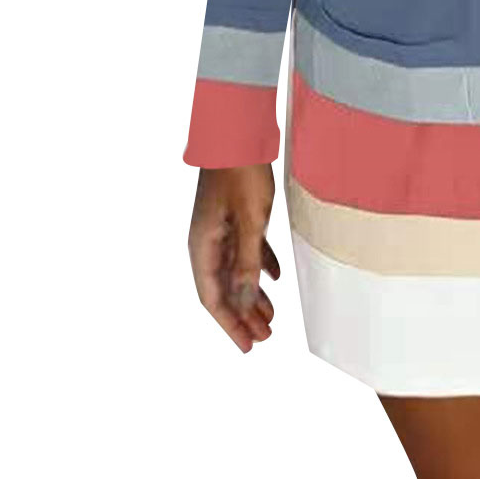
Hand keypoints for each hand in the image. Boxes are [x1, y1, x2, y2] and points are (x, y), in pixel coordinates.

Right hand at [188, 164, 278, 351]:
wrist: (238, 132)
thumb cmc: (241, 174)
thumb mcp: (250, 221)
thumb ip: (248, 262)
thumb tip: (246, 301)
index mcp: (203, 246)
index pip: (213, 297)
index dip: (231, 324)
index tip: (249, 346)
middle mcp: (207, 241)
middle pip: (224, 288)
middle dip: (244, 315)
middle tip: (266, 336)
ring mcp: (219, 228)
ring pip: (236, 271)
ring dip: (253, 293)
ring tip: (272, 315)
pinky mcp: (234, 215)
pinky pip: (245, 249)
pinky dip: (260, 265)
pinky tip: (276, 276)